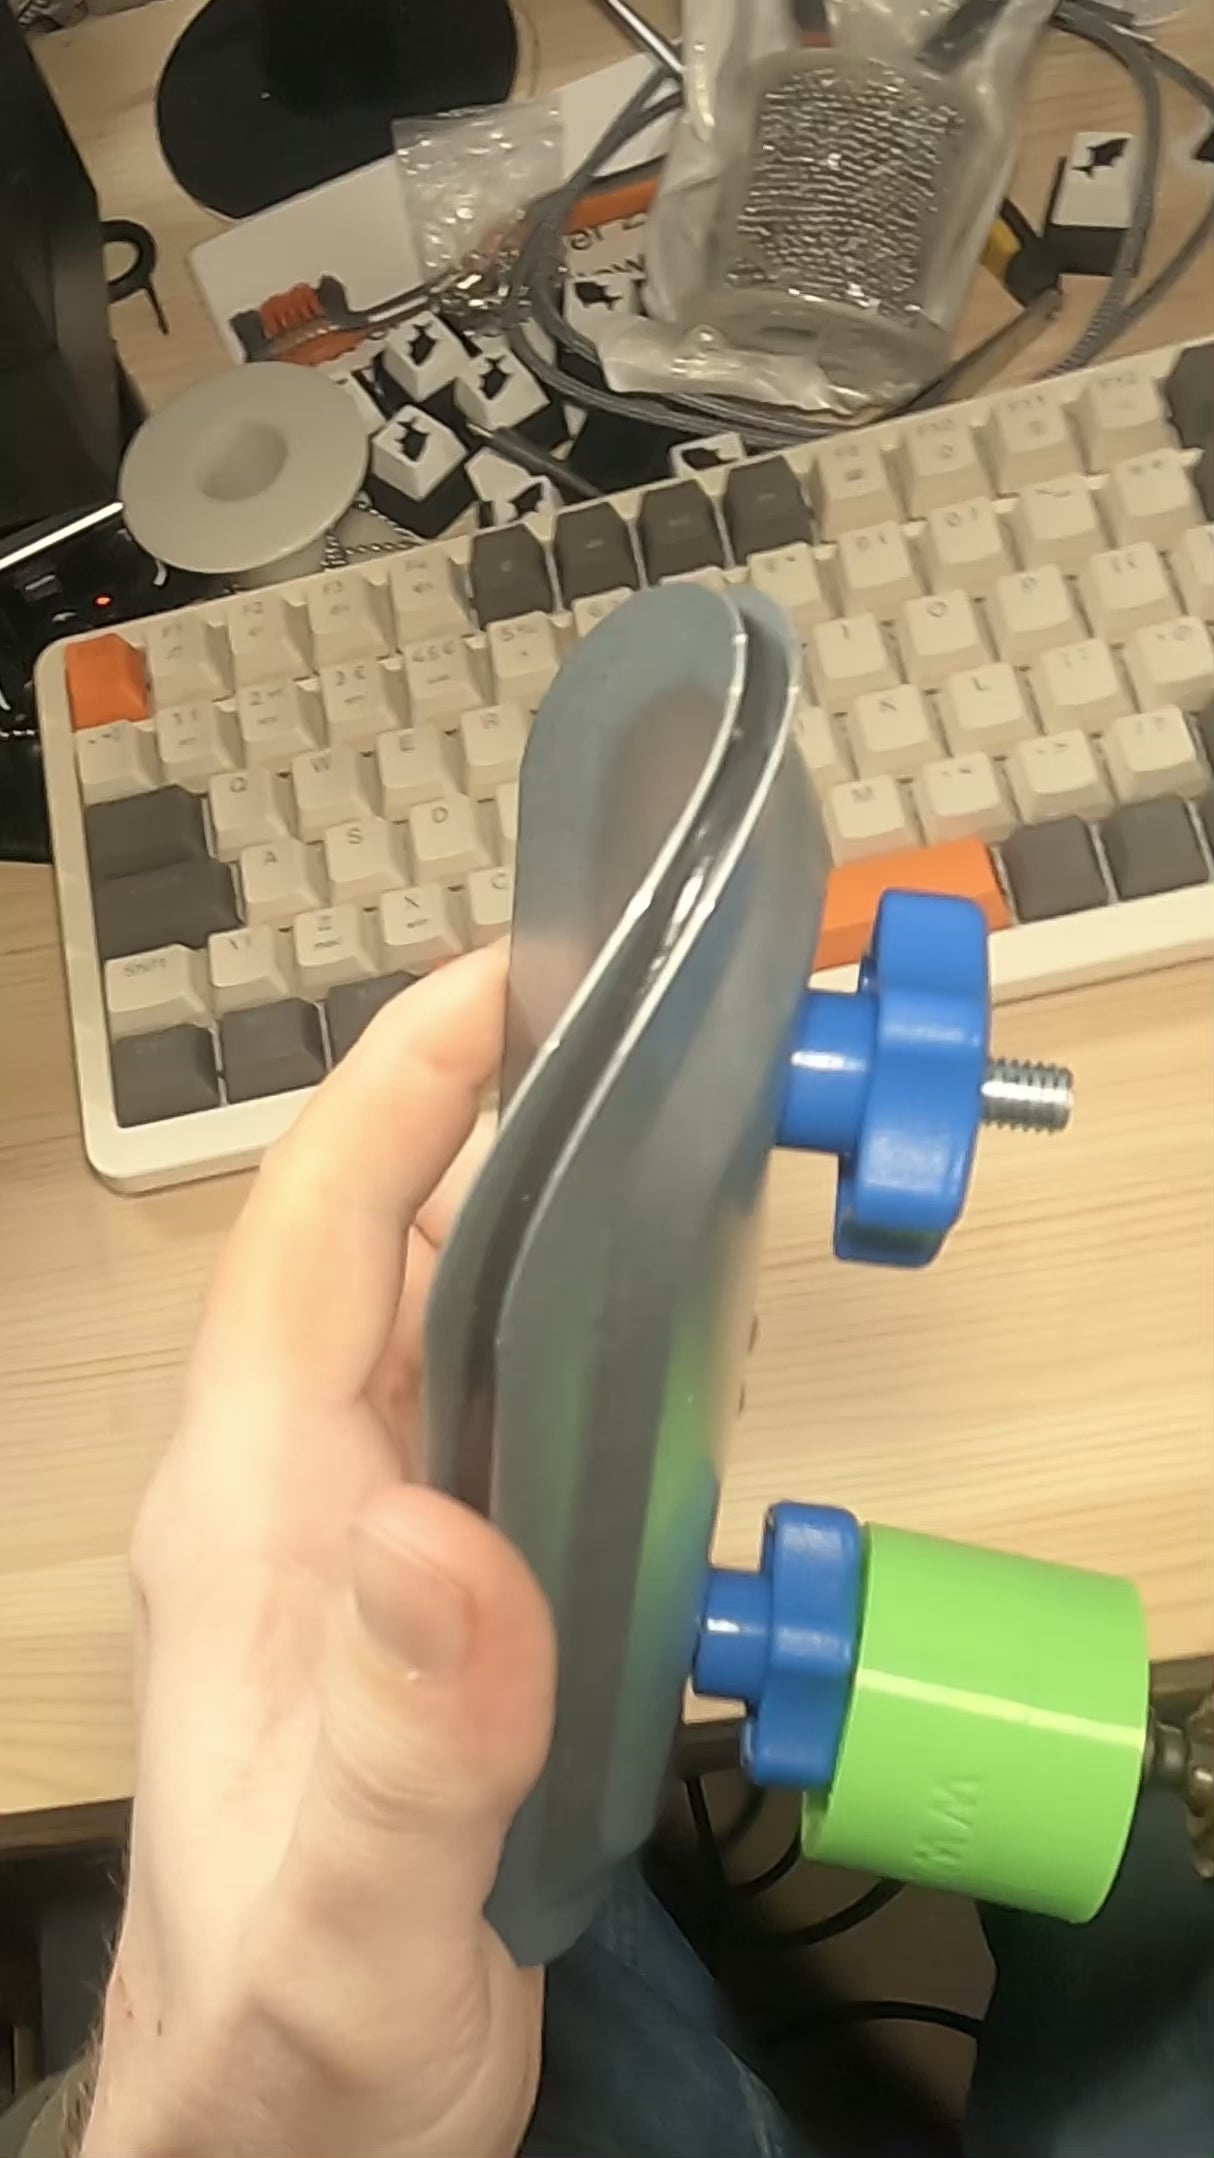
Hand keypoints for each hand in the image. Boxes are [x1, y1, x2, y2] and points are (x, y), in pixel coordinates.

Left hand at [82, 949, 555, 2157]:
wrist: (287, 2133)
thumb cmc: (297, 2035)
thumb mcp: (357, 1911)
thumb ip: (404, 1735)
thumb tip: (441, 1534)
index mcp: (256, 1516)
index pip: (308, 1241)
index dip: (395, 1092)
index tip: (500, 985)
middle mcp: (290, 1498)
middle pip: (366, 1247)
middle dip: (466, 1112)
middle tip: (607, 1026)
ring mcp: (348, 1540)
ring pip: (420, 1318)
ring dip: (510, 1210)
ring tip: (633, 1142)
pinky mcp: (413, 1595)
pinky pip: (472, 1411)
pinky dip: (548, 1334)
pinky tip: (632, 1340)